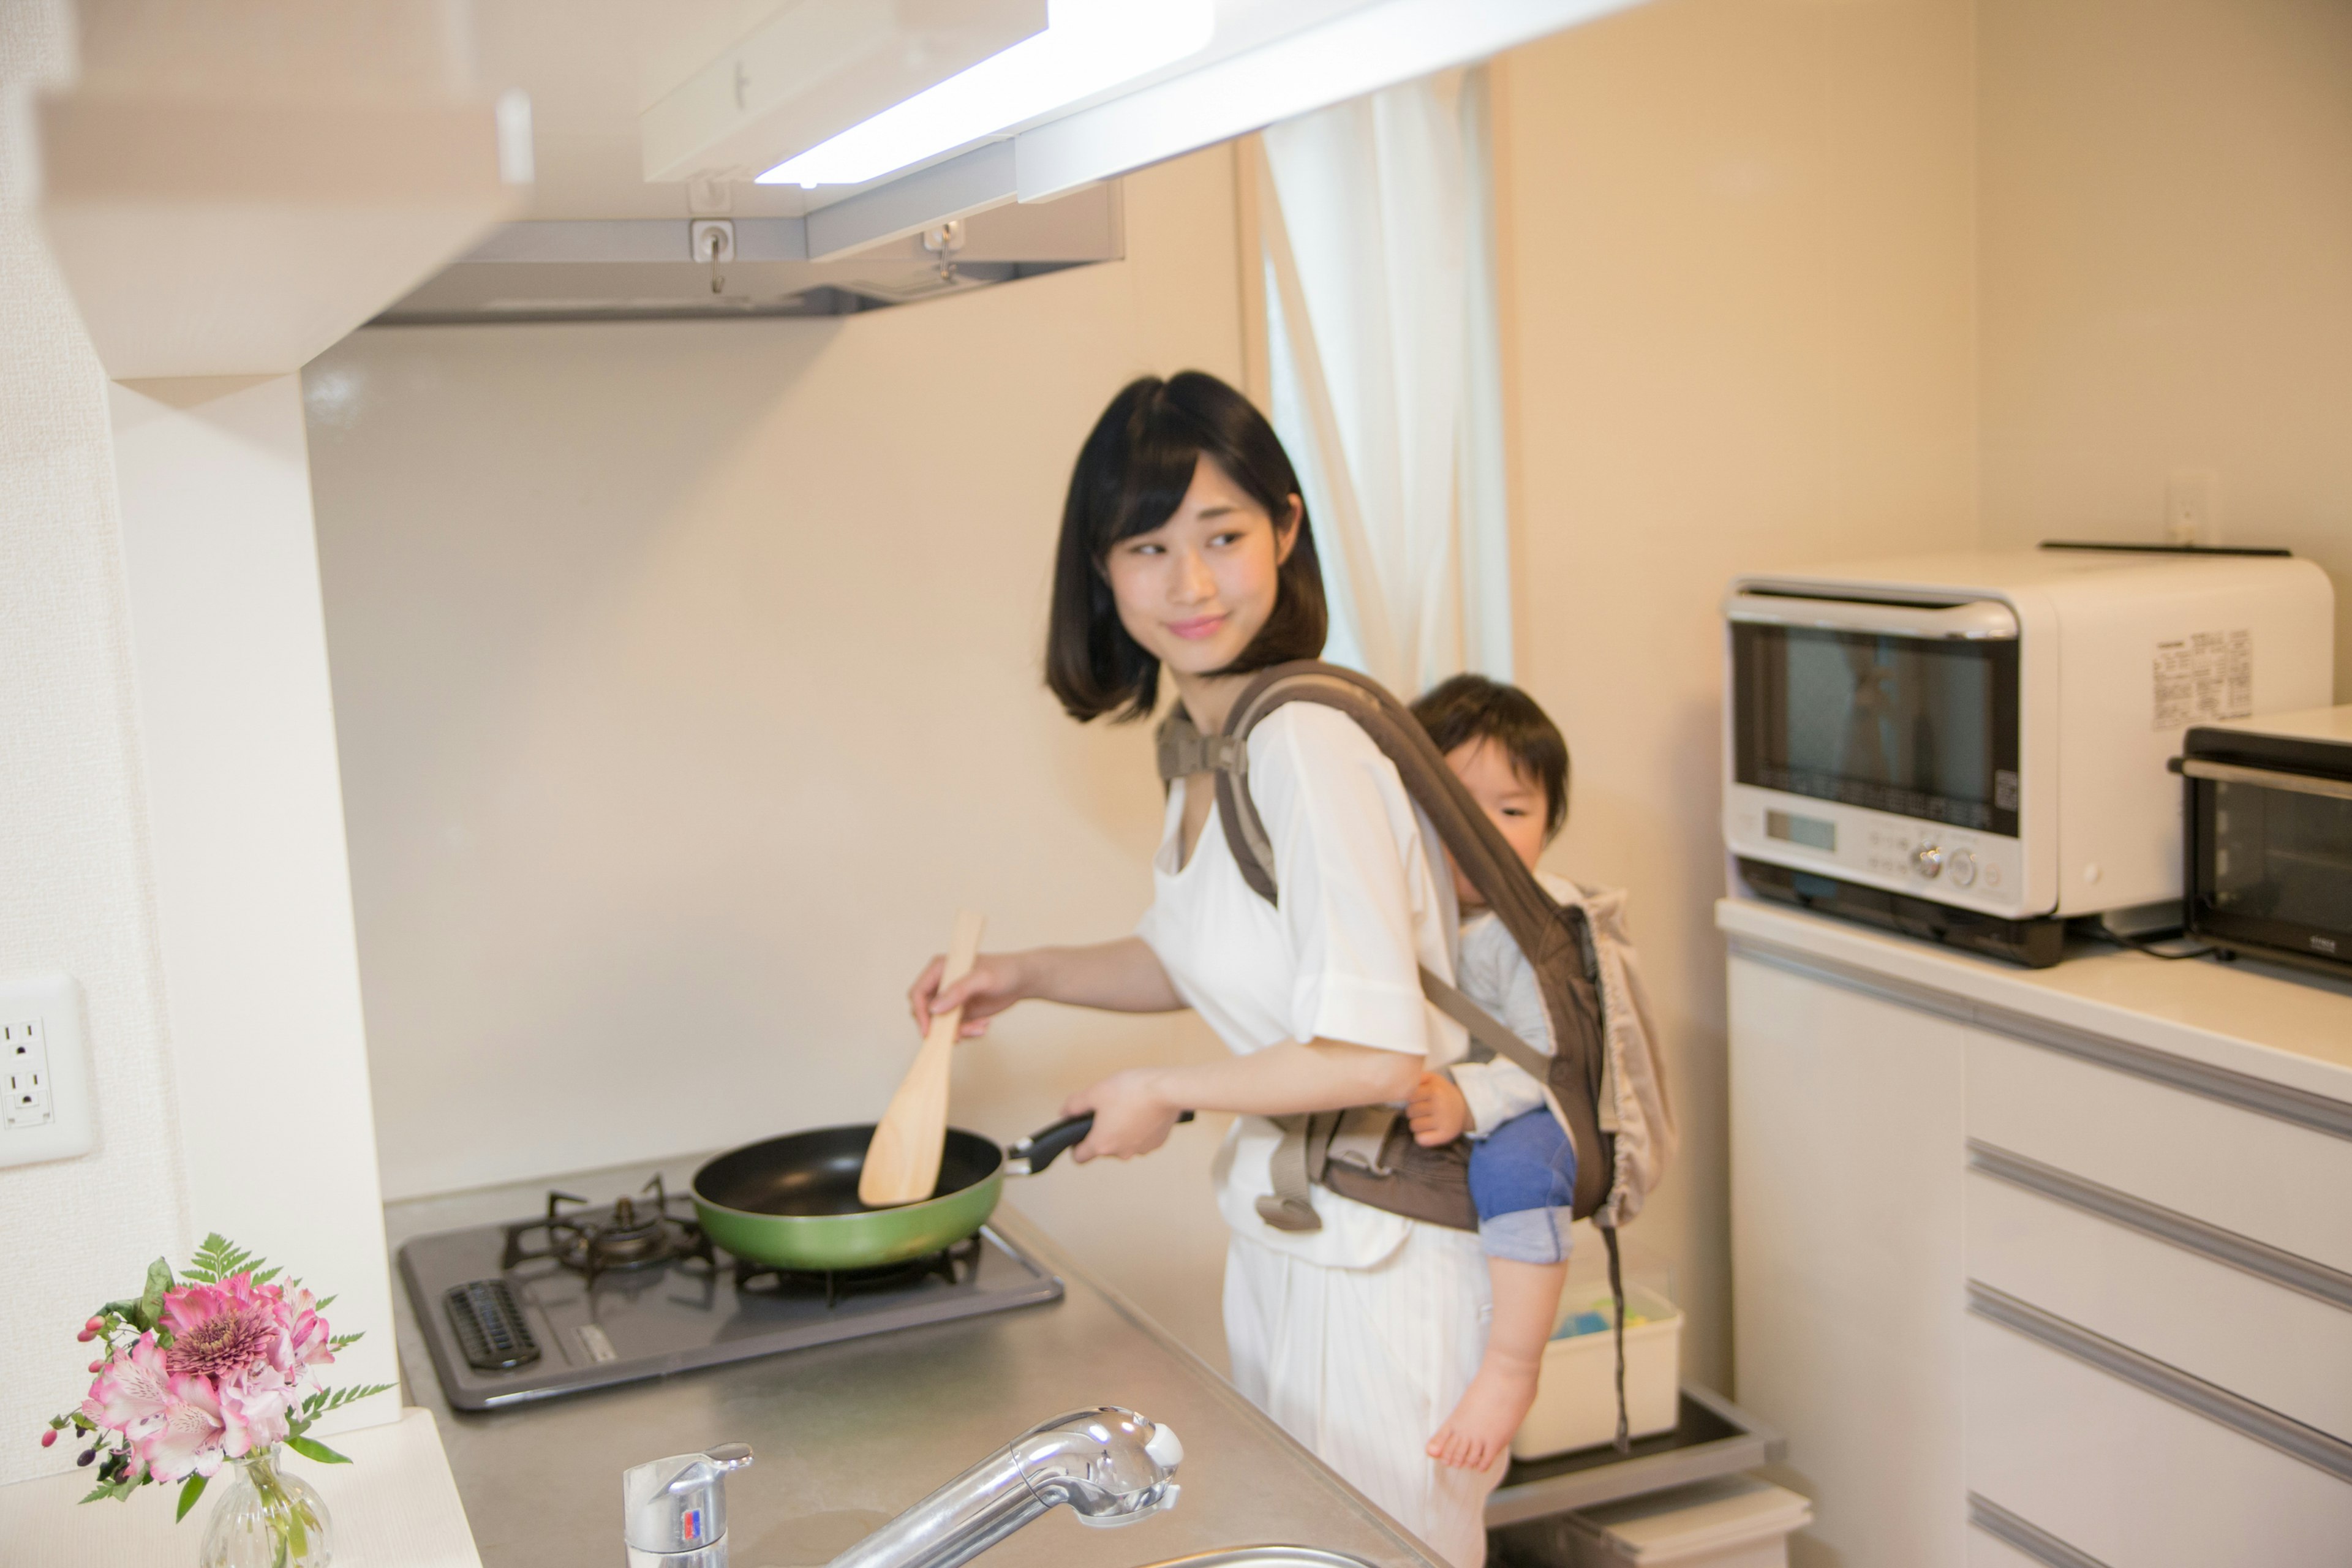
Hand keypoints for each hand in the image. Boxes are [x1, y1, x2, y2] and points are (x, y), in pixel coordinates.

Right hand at [908, 951, 1029, 1039]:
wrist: (1022, 980)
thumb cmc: (1004, 971)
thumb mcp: (981, 979)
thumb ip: (958, 991)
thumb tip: (934, 1008)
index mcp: (939, 969)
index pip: (918, 993)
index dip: (920, 1013)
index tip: (929, 1031)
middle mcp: (941, 984)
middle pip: (925, 1013)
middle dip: (941, 1027)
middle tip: (960, 1036)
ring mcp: (950, 1000)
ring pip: (940, 1025)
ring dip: (958, 1031)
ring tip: (980, 1028)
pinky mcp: (960, 1012)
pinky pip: (954, 1029)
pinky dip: (967, 1032)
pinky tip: (984, 1025)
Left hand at [1060, 1070, 1181, 1162]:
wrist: (1167, 1089)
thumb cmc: (1131, 1091)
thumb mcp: (1095, 1092)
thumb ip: (1075, 1105)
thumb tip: (1065, 1113)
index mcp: (1102, 1144)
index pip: (1079, 1157)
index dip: (1076, 1145)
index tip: (1080, 1132)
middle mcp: (1121, 1153)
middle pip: (1104, 1148)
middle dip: (1103, 1132)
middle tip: (1107, 1110)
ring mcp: (1141, 1150)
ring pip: (1124, 1144)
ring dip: (1123, 1130)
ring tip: (1127, 1107)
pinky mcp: (1157, 1143)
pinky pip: (1142, 1139)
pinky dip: (1140, 1129)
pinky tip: (1142, 1111)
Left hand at [1406, 1071, 1468, 1146]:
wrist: (1466, 1108)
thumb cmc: (1443, 1093)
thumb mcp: (1434, 1079)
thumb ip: (1418, 1077)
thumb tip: (1401, 1083)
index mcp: (1436, 1090)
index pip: (1409, 1097)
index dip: (1413, 1099)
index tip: (1422, 1099)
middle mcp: (1440, 1106)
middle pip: (1410, 1112)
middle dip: (1415, 1111)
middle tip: (1427, 1110)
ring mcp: (1443, 1122)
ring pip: (1413, 1126)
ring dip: (1418, 1124)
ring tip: (1429, 1119)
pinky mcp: (1444, 1135)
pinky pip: (1421, 1139)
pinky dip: (1422, 1137)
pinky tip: (1429, 1131)